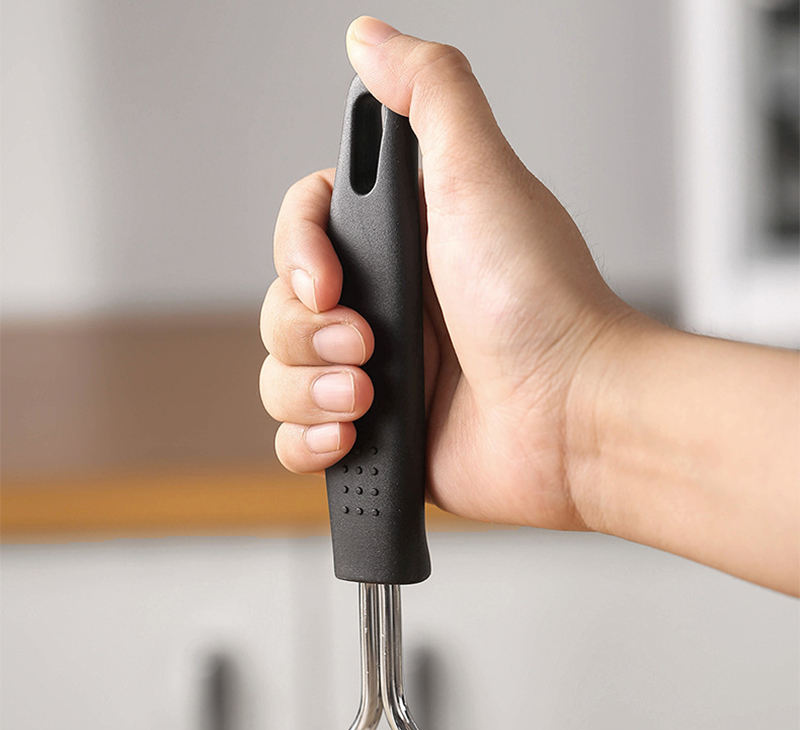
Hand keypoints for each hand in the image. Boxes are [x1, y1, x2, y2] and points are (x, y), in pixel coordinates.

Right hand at [260, 16, 634, 530]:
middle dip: (309, 334)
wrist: (575, 416)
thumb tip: (371, 39)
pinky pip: (299, 441)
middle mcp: (385, 308)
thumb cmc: (541, 304)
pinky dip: (308, 443)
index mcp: (400, 245)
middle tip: (369, 346)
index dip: (298, 254)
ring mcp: (378, 375)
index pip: (302, 232)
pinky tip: (351, 438)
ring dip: (310, 391)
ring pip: (281, 376)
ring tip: (372, 400)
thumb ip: (429, 95)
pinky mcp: (378, 437)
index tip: (331, 283)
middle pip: (282, 307)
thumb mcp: (482, 178)